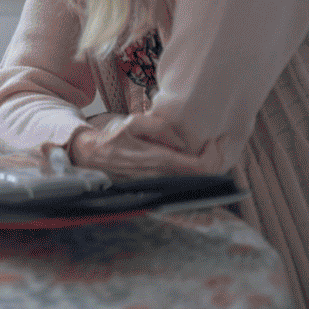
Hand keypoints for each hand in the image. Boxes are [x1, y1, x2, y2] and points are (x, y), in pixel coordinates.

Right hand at [65, 116, 212, 177]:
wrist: (90, 156)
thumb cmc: (111, 137)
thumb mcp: (133, 122)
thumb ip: (159, 127)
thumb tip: (181, 140)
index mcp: (157, 160)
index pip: (198, 166)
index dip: (214, 156)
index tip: (217, 141)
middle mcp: (159, 176)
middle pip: (200, 177)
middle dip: (215, 161)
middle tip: (219, 145)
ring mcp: (156, 184)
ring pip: (192, 182)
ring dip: (206, 168)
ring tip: (210, 151)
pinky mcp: (153, 186)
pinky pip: (180, 184)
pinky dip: (194, 175)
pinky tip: (196, 163)